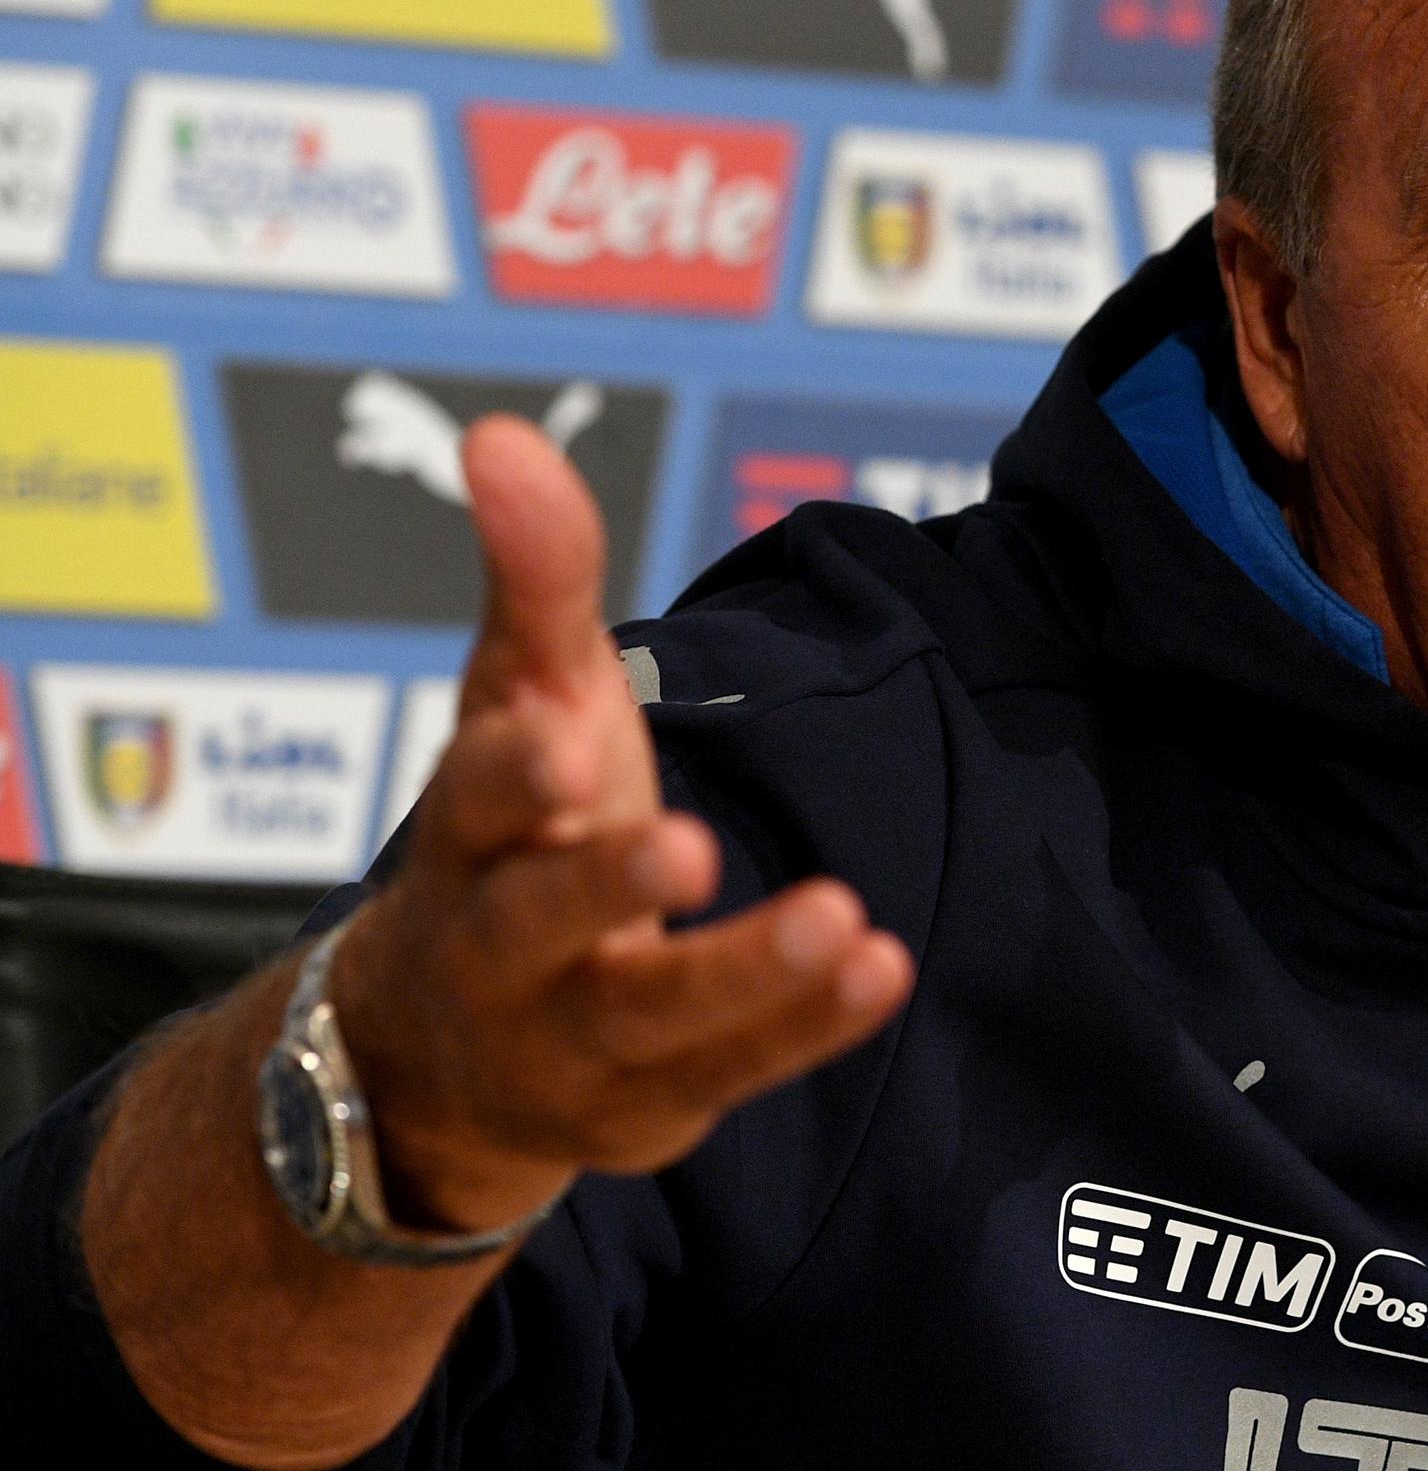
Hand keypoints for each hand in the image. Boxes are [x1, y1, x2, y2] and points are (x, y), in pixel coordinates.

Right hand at [330, 417, 914, 1232]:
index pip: (473, 801)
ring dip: (743, 971)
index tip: (561, 737)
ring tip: (839, 919)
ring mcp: (571, 1038)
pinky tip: (882, 969)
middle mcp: (501, 947)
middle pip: (539, 921)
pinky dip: (807, 1027)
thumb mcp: (517, 698)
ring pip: (650, 1014)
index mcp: (465, 836)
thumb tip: (503, 433)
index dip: (513, 773)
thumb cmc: (505, 836)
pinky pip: (734, 1067)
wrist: (437, 1058)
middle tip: (689, 843)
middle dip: (605, 885)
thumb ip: (534, 576)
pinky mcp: (650, 1100)